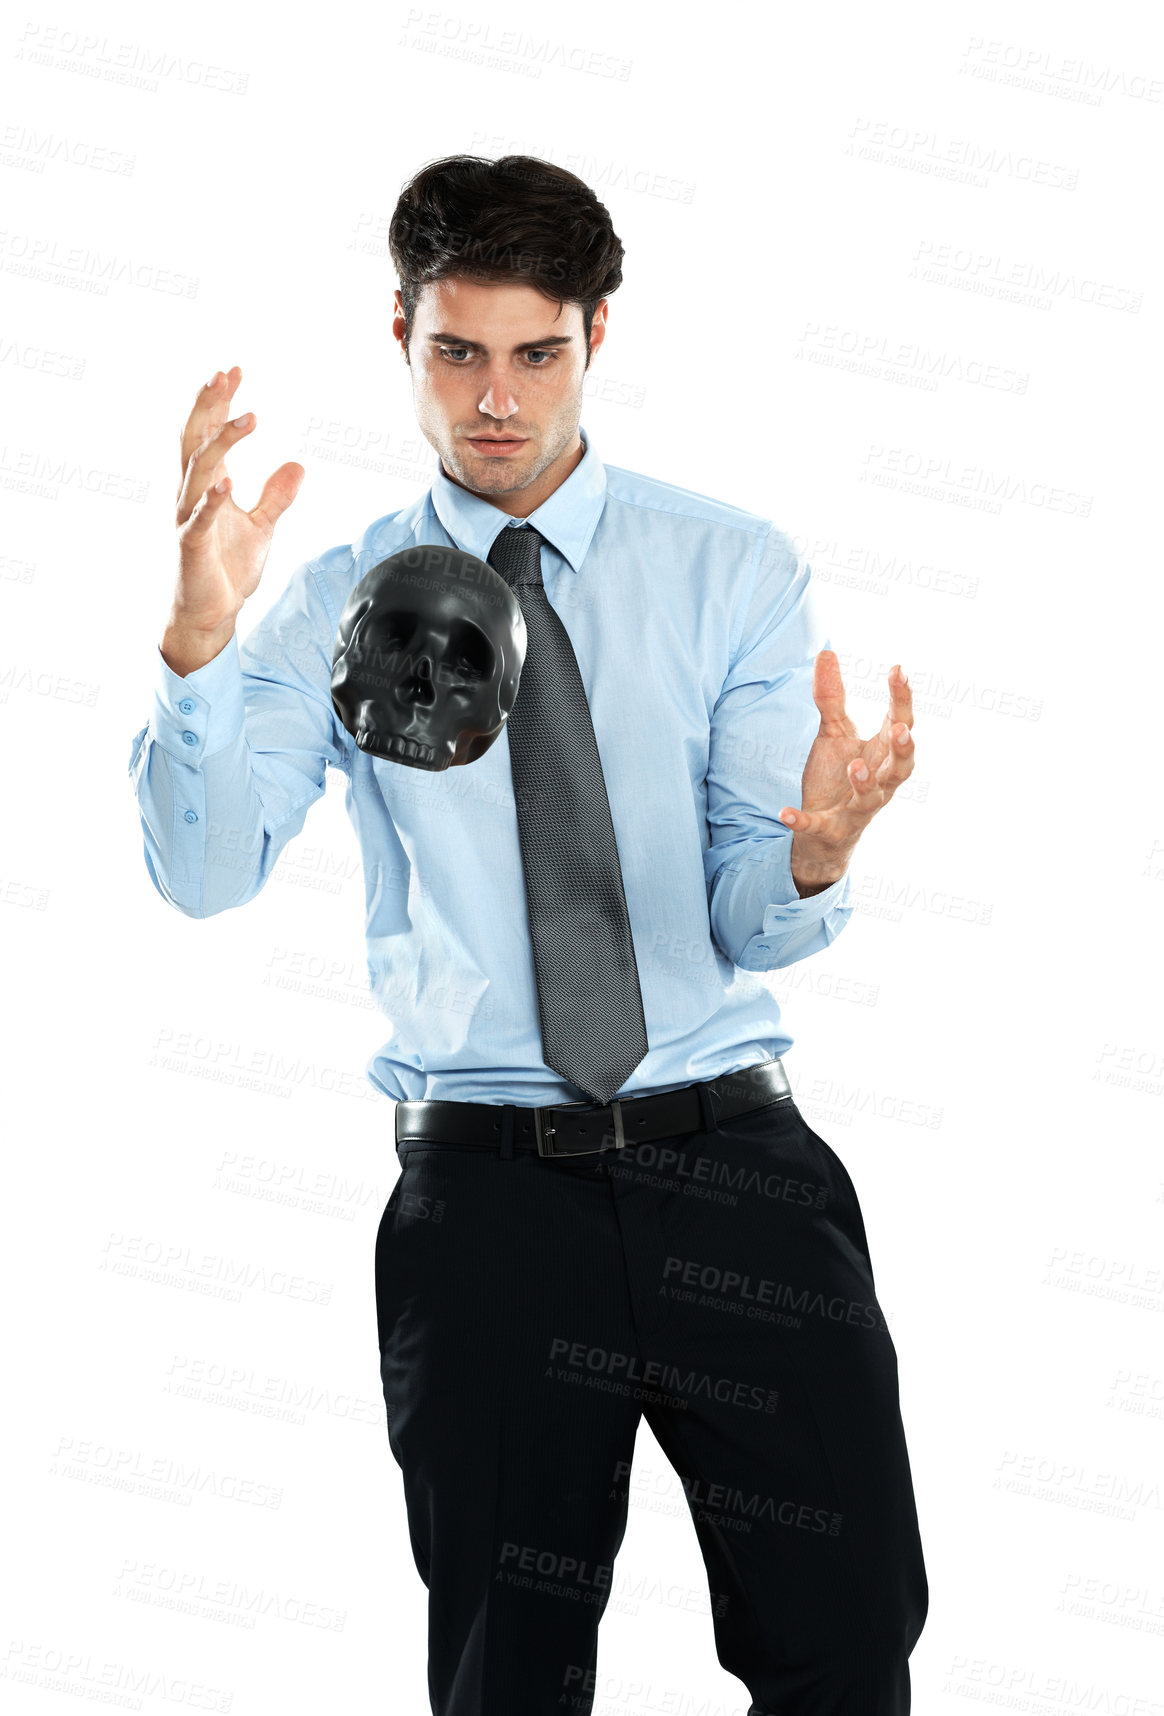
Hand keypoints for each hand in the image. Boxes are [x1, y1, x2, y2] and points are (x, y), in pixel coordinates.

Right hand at [165, 366, 304, 671]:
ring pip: (200, 470)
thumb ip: (276, 496)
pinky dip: (213, 499)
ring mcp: (190, 518)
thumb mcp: (262, 527)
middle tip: (224, 374)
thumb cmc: (227, 570)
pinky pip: (201, 518)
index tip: (234, 372)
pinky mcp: (192, 546)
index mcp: (207, 486)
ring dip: (222, 442)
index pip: (209, 434)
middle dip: (208, 406)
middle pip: (196, 440)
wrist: (211, 614)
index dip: (220, 403)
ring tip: (247, 418)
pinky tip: (227, 481)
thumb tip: (298, 465)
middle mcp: (192, 495)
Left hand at [779, 650, 914, 888]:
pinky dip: (802, 821)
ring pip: (871, 798)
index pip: (900, 723)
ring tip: (855, 764)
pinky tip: (784, 812)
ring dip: (865, 782)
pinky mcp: (831, 829)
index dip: (902, 699)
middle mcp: (879, 782)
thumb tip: (826, 651)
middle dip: (904, 749)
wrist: (822, 832)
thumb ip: (831, 698)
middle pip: (901, 767)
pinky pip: (819, 826)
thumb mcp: (833, 733)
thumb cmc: (837, 776)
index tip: (897, 670)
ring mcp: (857, 809)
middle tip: (901, 729)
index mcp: (882, 754)